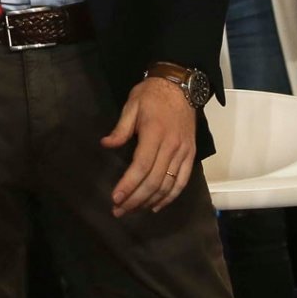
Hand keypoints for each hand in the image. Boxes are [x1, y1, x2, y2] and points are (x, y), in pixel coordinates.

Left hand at [101, 76, 196, 216]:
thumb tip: (106, 144)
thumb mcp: (132, 104)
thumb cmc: (152, 94)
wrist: (181, 86)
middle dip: (136, 199)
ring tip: (133, 210)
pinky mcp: (191, 155)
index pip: (141, 166)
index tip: (116, 198)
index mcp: (155, 133)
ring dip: (150, 201)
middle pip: (154, 180)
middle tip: (119, 211)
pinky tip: (156, 206)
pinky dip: (170, 197)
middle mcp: (171, 146)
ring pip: (168, 185)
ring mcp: (184, 152)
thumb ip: (121, 128)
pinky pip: (182, 181)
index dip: (129, 185)